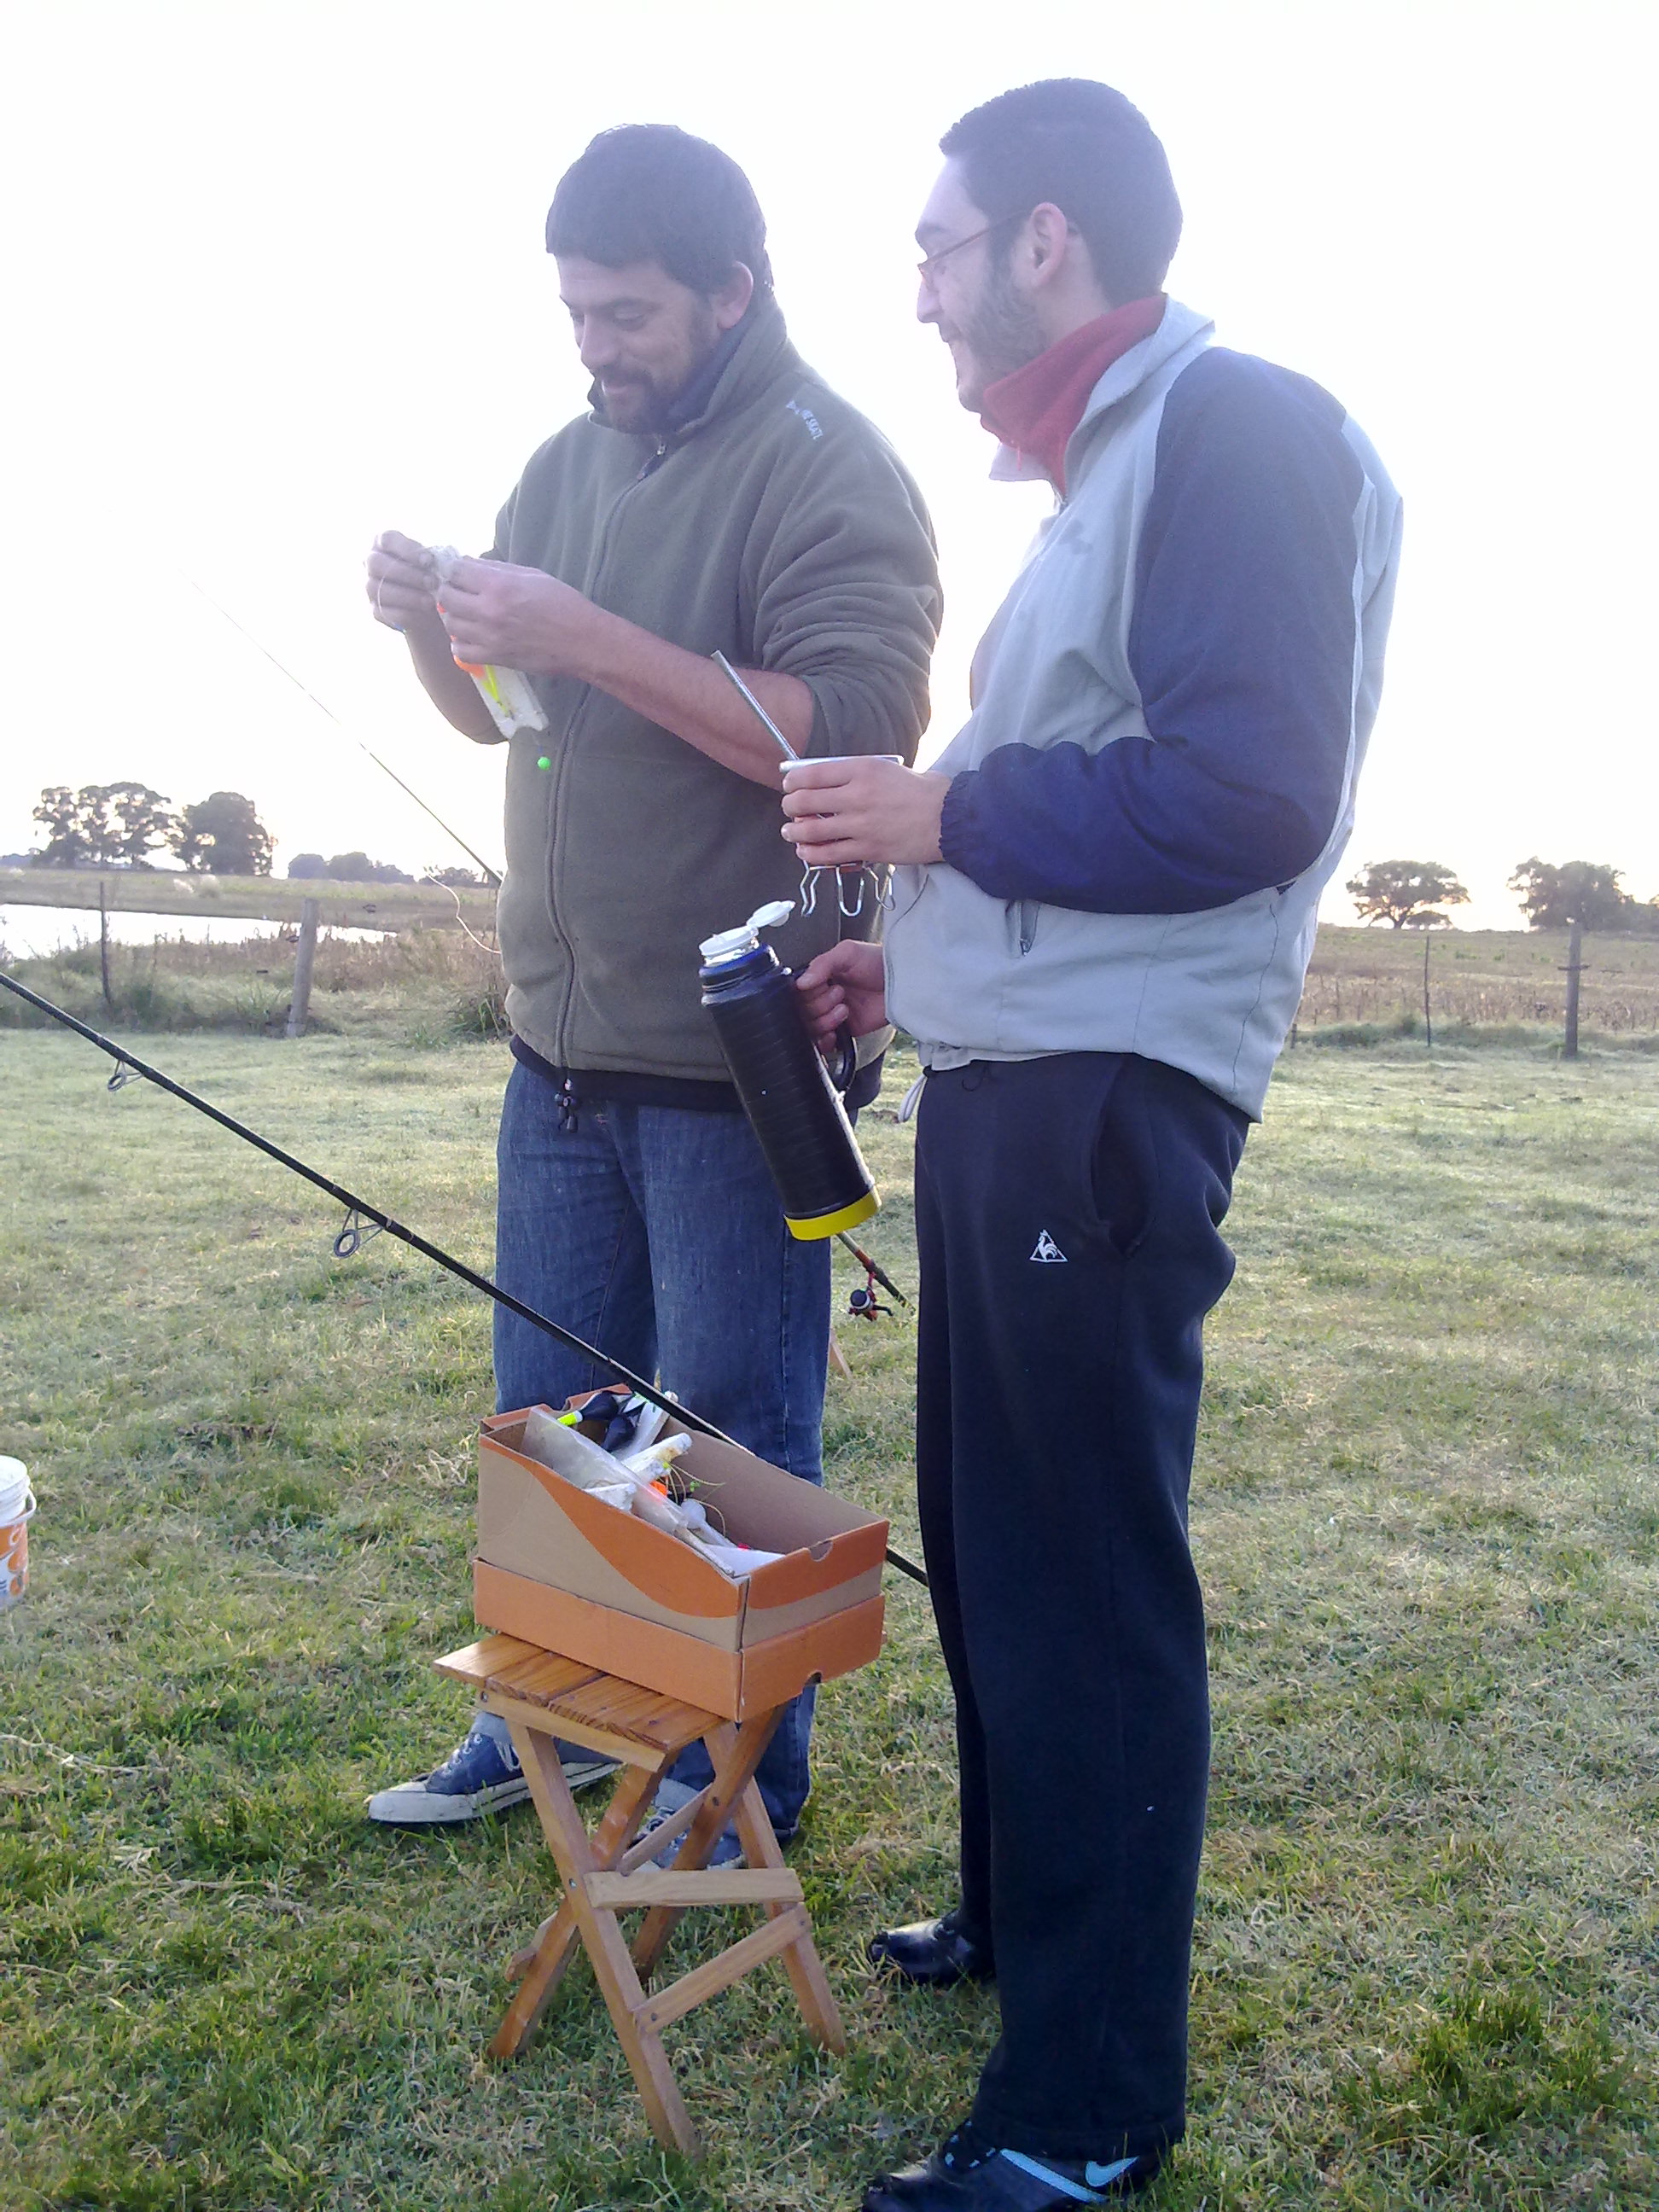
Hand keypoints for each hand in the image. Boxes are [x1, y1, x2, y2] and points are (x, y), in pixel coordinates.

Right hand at [366, 530, 439, 632]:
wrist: (433, 605)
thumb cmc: (432, 575)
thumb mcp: (434, 563)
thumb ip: (431, 558)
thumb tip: (435, 561)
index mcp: (384, 543)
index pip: (387, 539)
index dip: (407, 548)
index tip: (429, 560)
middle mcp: (371, 563)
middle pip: (378, 563)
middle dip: (407, 574)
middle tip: (432, 582)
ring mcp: (371, 587)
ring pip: (381, 589)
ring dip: (409, 595)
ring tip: (431, 600)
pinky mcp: (376, 611)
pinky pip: (386, 612)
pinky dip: (406, 612)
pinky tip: (423, 612)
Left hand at [435, 556, 607, 677]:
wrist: (581, 641)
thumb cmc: (562, 603)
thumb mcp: (532, 576)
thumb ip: (498, 569)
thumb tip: (470, 564)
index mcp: (499, 585)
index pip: (456, 571)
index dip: (455, 570)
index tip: (461, 574)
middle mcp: (489, 610)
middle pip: (446, 596)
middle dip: (450, 591)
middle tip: (460, 593)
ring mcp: (489, 636)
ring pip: (449, 624)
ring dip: (454, 617)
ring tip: (466, 616)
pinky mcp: (494, 657)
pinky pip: (460, 651)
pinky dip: (460, 643)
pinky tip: (471, 638)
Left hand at [781, 756, 949, 866]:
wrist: (950, 818)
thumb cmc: (924, 791)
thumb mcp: (889, 769)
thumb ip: (859, 773)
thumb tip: (830, 780)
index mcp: (862, 769)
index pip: (812, 773)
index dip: (792, 780)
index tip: (789, 785)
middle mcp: (856, 796)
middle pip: (804, 801)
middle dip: (789, 806)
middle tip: (789, 809)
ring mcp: (860, 825)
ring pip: (810, 831)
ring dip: (794, 832)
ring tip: (791, 833)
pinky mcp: (867, 849)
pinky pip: (827, 854)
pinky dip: (810, 854)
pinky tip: (805, 852)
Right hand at [795, 939, 886, 1052]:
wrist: (903, 981)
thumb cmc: (878, 962)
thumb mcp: (847, 953)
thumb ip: (821, 964)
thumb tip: (801, 983)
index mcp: (821, 977)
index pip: (798, 992)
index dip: (808, 992)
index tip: (821, 985)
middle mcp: (825, 996)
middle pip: (803, 1011)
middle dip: (820, 1004)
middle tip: (840, 993)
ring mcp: (834, 1014)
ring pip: (812, 1027)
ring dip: (826, 1020)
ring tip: (845, 1008)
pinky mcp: (847, 1030)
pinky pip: (826, 1042)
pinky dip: (826, 1041)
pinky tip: (833, 1033)